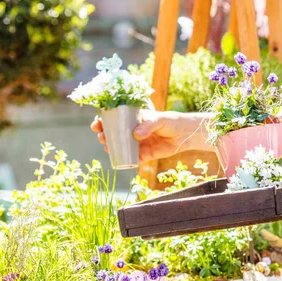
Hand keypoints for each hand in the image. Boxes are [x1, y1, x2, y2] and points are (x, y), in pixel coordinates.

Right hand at [90, 110, 210, 160]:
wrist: (185, 134)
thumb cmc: (171, 121)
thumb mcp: (158, 120)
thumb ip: (147, 125)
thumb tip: (136, 135)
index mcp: (134, 119)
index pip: (114, 119)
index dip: (103, 121)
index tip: (96, 124)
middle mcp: (133, 131)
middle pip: (114, 134)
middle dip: (104, 136)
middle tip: (102, 137)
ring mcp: (138, 143)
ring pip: (121, 147)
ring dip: (112, 149)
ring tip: (107, 148)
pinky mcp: (145, 154)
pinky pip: (133, 159)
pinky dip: (126, 161)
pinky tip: (120, 161)